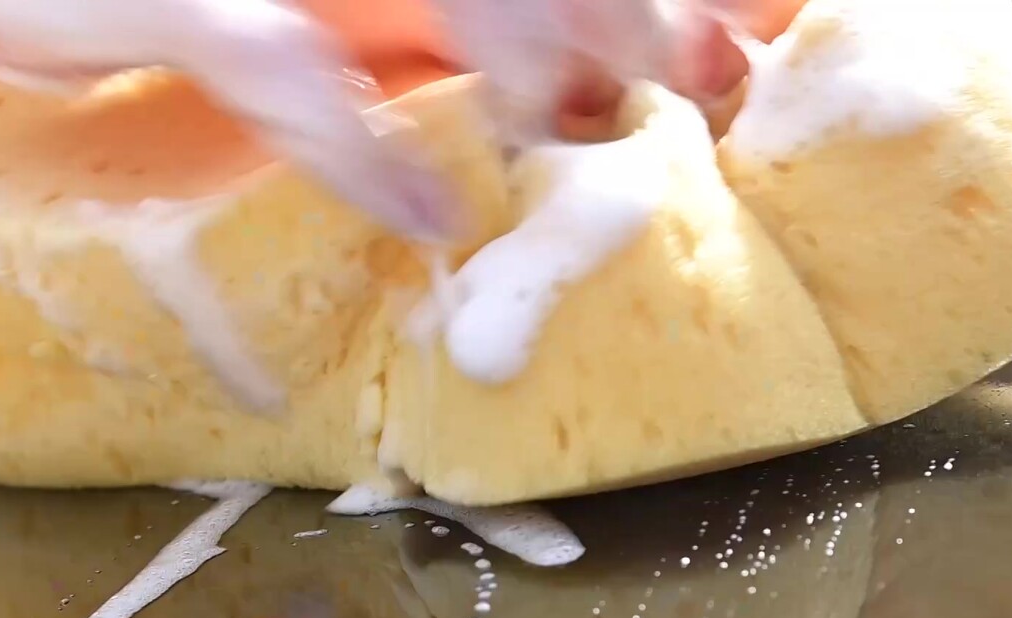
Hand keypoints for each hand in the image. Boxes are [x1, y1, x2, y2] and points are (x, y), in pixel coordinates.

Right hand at [0, 0, 755, 238]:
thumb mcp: (291, 5)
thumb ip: (411, 26)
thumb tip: (559, 88)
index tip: (731, 56)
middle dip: (628, 12)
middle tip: (701, 91)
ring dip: (528, 57)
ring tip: (576, 129)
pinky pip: (280, 65)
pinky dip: (360, 144)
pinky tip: (425, 203)